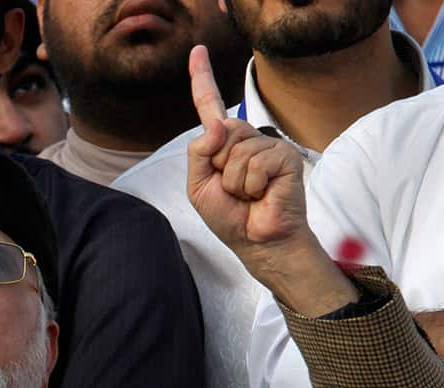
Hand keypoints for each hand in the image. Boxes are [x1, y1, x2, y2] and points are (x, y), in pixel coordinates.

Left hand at [186, 45, 307, 262]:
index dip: (202, 79)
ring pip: (236, 150)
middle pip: (221, 130)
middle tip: (233, 190)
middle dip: (218, 166)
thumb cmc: (230, 216)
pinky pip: (254, 163)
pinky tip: (262, 194)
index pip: (209, 108)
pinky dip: (251, 184)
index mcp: (222, 145)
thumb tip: (217, 125)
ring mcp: (267, 145)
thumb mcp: (198, 186)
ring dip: (235, 181)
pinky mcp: (285, 156)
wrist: (257, 242)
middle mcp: (246, 140)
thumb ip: (198, 152)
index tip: (197, 51)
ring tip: (249, 195)